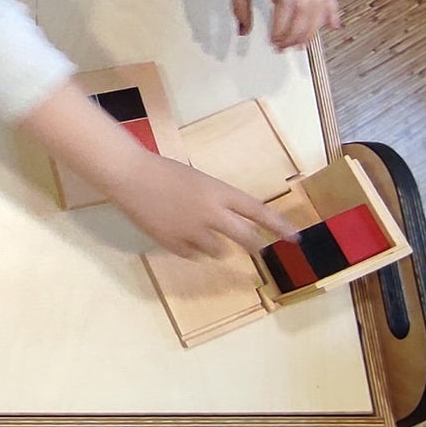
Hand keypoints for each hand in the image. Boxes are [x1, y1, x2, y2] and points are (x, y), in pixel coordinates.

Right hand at [106, 151, 297, 259]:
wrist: (130, 176)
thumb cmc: (165, 172)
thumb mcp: (200, 182)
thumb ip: (219, 203)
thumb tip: (236, 226)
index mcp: (219, 192)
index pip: (258, 212)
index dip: (279, 226)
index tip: (296, 238)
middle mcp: (211, 214)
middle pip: (246, 238)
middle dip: (255, 245)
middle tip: (258, 249)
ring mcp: (192, 231)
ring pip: (219, 251)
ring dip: (215, 245)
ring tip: (197, 229)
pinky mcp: (174, 244)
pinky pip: (193, 255)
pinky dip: (190, 247)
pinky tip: (177, 231)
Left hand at [228, 0, 340, 50]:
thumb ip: (239, 6)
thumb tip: (243, 32)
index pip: (286, 3)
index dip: (282, 25)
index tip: (272, 40)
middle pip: (306, 8)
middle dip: (296, 33)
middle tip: (281, 48)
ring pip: (319, 5)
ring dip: (311, 30)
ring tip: (298, 46)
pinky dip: (333, 11)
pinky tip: (334, 27)